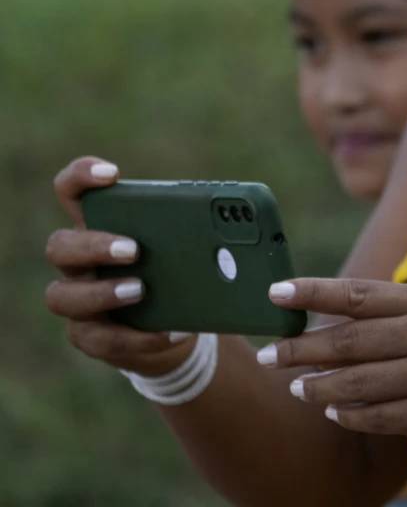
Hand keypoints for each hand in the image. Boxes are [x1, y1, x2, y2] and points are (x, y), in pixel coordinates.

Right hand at [44, 156, 196, 376]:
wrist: (179, 325)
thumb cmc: (181, 271)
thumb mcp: (193, 247)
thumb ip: (202, 230)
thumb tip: (240, 224)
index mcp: (101, 225)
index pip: (72, 190)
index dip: (81, 177)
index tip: (112, 174)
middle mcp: (79, 261)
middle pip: (60, 245)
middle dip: (94, 245)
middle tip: (135, 249)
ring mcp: (78, 299)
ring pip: (61, 296)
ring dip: (102, 292)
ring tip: (141, 290)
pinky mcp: (90, 336)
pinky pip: (100, 339)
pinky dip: (138, 337)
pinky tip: (171, 332)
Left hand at [262, 277, 406, 453]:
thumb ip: (405, 315)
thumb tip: (341, 319)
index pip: (359, 295)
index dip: (312, 293)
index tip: (274, 293)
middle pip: (347, 341)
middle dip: (300, 350)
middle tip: (269, 356)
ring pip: (356, 383)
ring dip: (318, 388)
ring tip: (297, 388)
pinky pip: (379, 417)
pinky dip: (351, 416)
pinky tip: (335, 413)